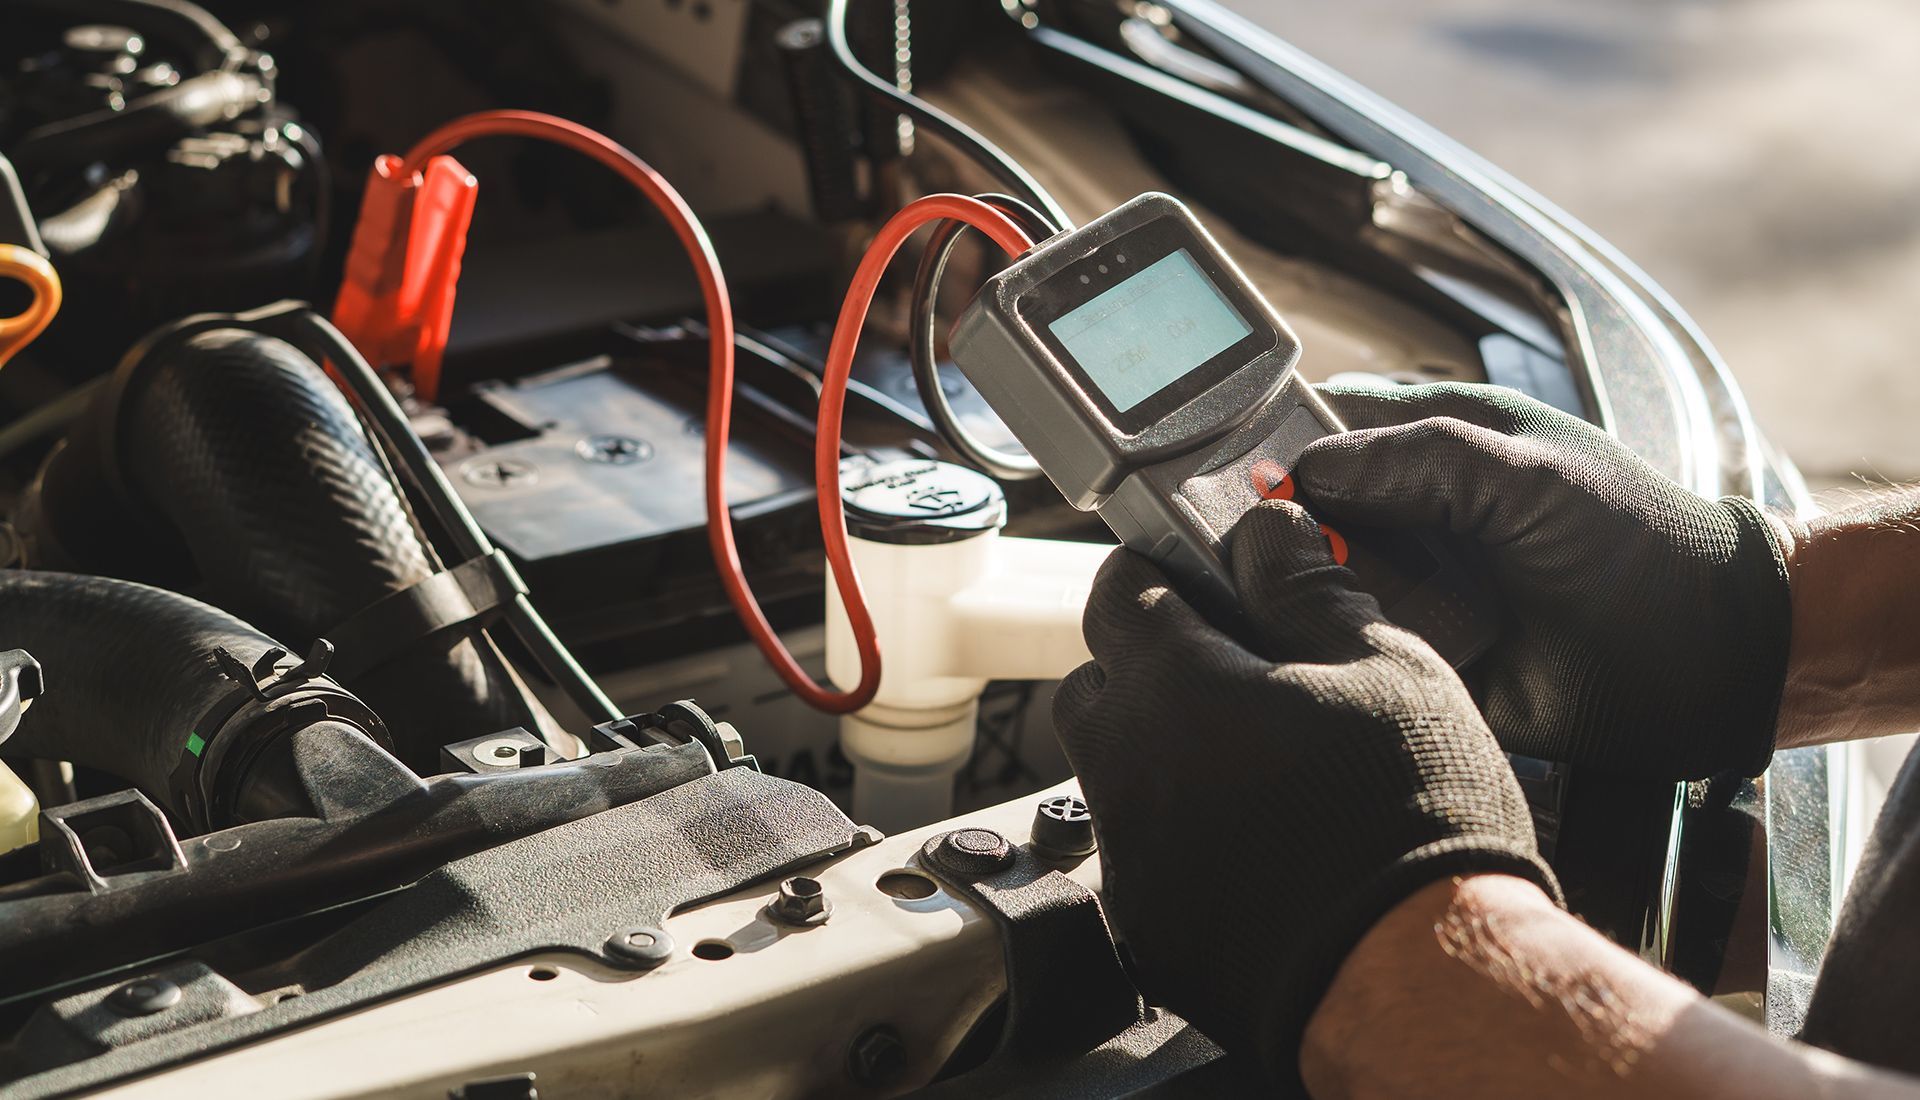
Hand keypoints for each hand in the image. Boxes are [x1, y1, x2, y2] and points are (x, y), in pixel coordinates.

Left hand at [1055, 499, 1557, 1082]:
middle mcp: (1123, 766)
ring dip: (1158, 754)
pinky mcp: (1143, 927)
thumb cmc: (1408, 813)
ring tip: (1249, 765)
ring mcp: (1126, 855)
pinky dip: (1178, 837)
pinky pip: (1139, 855)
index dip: (1153, 574)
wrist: (1414, 980)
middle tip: (1225, 674)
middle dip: (1142, 667)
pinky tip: (1253, 845)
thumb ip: (1307, 590)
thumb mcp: (1384, 668)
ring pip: (1112, 773)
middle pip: (1094, 686)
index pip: (1117, 592)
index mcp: (1172, 686)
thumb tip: (1270, 532)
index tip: (1189, 578)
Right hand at [1295, 382, 1794, 779]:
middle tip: (1264, 561)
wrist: (1707, 658)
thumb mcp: (1526, 474)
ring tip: (1307, 611)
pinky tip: (1331, 659)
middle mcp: (1404, 518)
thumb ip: (1416, 458)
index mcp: (1426, 446)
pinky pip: (1349, 659)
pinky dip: (1334, 661)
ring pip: (1310, 591)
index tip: (1234, 485)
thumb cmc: (1632, 540)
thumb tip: (1297, 475)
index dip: (1270, 450)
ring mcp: (1407, 593)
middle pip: (1296, 518)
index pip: (1315, 429)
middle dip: (1272, 539)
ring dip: (1302, 603)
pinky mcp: (1415, 662)